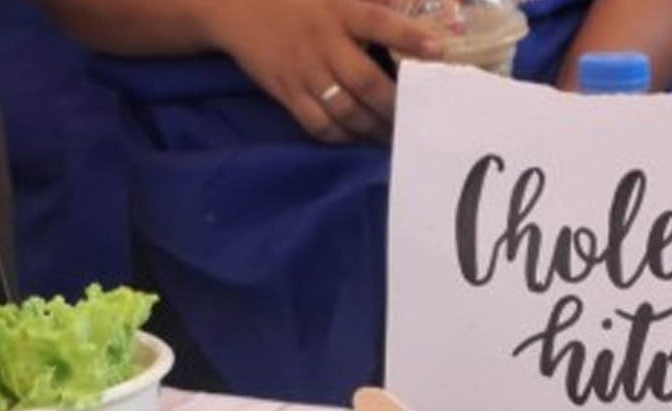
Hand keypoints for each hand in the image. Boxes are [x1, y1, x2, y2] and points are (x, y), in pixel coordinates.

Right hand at [203, 0, 442, 142]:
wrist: (234, 7)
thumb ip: (371, 0)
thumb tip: (415, 2)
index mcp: (338, 12)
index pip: (378, 22)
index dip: (408, 36)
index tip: (437, 50)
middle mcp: (323, 43)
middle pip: (365, 80)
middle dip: (395, 104)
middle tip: (419, 118)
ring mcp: (304, 71)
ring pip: (346, 109)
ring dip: (374, 127)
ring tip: (395, 137)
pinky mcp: (287, 92)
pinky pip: (318, 123)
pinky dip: (342, 136)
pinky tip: (358, 137)